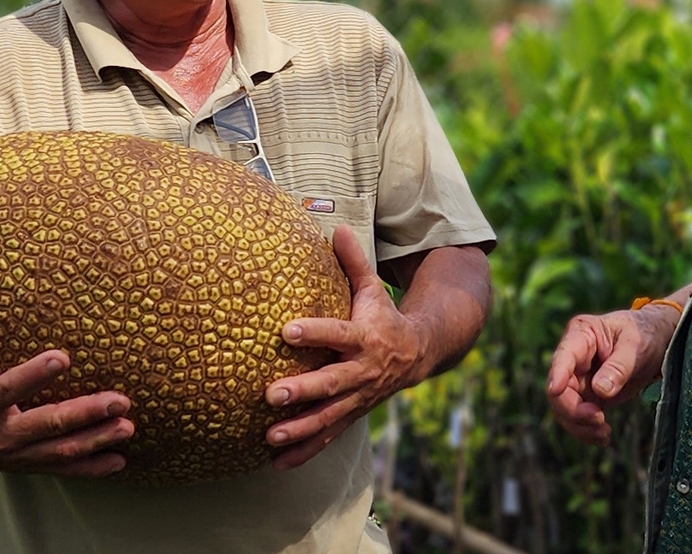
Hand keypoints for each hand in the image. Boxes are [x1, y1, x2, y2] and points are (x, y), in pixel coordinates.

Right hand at [0, 292, 133, 475]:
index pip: (7, 390)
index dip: (33, 376)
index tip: (63, 357)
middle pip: (44, 425)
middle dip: (84, 414)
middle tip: (119, 401)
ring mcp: (12, 453)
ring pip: (57, 450)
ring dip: (95, 440)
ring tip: (128, 427)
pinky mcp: (23, 463)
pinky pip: (58, 468)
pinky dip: (88, 467)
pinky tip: (119, 461)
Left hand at [264, 226, 429, 469]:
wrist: (419, 354)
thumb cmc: (384, 316)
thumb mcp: (372, 289)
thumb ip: (353, 262)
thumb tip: (334, 227)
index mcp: (365, 336)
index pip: (338, 333)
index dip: (315, 331)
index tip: (287, 330)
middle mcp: (362, 370)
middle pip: (331, 383)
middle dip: (303, 391)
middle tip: (272, 395)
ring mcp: (358, 397)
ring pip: (329, 417)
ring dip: (301, 429)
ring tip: (271, 437)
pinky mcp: (353, 414)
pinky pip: (328, 436)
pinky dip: (305, 452)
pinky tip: (276, 463)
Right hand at [545, 307, 675, 446]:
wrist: (656, 343)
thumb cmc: (645, 334)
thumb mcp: (636, 345)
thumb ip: (619, 367)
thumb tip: (600, 391)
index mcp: (582, 333)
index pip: (563, 356)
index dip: (557, 374)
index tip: (556, 391)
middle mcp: (573, 357)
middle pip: (559, 389)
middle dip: (573, 410)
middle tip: (599, 420)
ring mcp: (578, 378)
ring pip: (564, 408)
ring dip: (580, 426)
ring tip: (604, 433)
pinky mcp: (586, 395)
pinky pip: (578, 417)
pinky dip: (587, 431)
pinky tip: (603, 437)